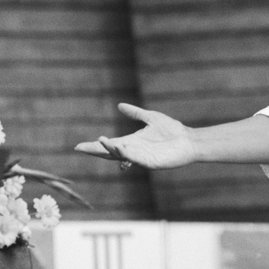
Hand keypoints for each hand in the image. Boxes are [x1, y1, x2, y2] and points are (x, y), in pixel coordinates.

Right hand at [75, 102, 197, 169]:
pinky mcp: (151, 163)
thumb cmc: (172, 130)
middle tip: (81, 148)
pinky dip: (127, 155)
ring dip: (111, 149)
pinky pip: (136, 159)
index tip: (78, 146)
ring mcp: (142, 158)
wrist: (189, 140)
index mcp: (132, 142)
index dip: (95, 145)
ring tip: (101, 141)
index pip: (109, 144)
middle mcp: (134, 151)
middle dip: (96, 150)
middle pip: (111, 152)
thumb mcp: (150, 118)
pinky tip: (120, 147)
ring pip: (122, 156)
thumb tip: (119, 105)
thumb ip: (135, 113)